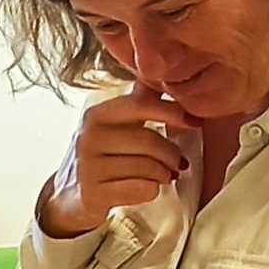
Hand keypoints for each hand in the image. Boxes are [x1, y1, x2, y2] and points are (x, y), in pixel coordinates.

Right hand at [37, 87, 189, 238]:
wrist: (74, 196)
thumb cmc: (104, 157)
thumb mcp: (116, 125)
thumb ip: (140, 101)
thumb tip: (164, 71)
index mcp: (96, 115)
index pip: (140, 105)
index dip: (172, 112)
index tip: (194, 122)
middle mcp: (88, 138)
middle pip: (148, 140)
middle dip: (171, 153)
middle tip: (178, 161)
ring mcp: (88, 167)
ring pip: (147, 167)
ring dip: (165, 173)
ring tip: (166, 175)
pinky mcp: (93, 194)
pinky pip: (141, 189)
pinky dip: (154, 189)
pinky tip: (151, 187)